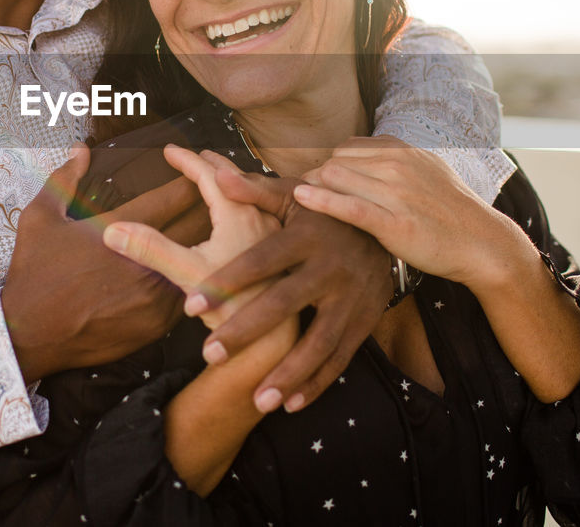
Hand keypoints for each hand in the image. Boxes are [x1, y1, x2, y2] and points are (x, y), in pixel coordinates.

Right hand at [2, 144, 202, 380]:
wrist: (30, 334)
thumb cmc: (34, 272)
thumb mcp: (40, 217)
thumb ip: (64, 179)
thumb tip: (80, 149)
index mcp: (121, 230)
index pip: (173, 197)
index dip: (191, 180)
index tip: (198, 169)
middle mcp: (144, 261)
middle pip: (195, 227)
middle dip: (207, 207)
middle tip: (218, 194)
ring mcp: (154, 296)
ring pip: (196, 264)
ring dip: (207, 243)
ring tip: (219, 229)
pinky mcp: (156, 324)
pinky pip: (186, 294)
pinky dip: (193, 279)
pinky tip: (198, 269)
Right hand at [102, 144, 283, 333]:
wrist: (272, 339)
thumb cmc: (233, 307)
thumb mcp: (185, 274)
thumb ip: (150, 249)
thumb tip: (113, 231)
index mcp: (238, 213)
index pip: (209, 174)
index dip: (186, 159)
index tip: (169, 150)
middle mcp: (261, 216)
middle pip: (234, 177)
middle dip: (210, 164)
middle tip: (192, 155)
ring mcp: (273, 232)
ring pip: (249, 193)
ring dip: (229, 181)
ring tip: (216, 177)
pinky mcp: (277, 249)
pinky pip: (259, 208)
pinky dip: (242, 200)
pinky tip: (240, 214)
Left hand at [184, 153, 392, 413]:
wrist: (388, 222)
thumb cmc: (324, 209)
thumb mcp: (294, 194)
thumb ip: (254, 189)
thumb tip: (218, 176)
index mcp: (306, 235)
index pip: (261, 260)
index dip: (227, 281)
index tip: (191, 303)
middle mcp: (330, 268)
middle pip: (284, 303)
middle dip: (246, 331)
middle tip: (209, 355)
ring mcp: (352, 298)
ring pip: (319, 341)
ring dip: (288, 373)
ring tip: (257, 400)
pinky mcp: (365, 320)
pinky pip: (341, 357)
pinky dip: (317, 383)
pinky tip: (290, 405)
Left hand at [293, 136, 528, 289]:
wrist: (482, 243)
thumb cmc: (450, 211)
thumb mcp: (425, 170)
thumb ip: (394, 158)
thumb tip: (360, 150)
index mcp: (403, 150)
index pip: (347, 147)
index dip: (328, 166)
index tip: (319, 184)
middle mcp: (398, 165)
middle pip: (335, 160)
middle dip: (316, 178)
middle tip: (305, 197)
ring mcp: (396, 193)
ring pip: (336, 177)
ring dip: (313, 188)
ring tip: (299, 203)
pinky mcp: (395, 223)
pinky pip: (349, 206)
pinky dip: (321, 200)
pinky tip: (301, 198)